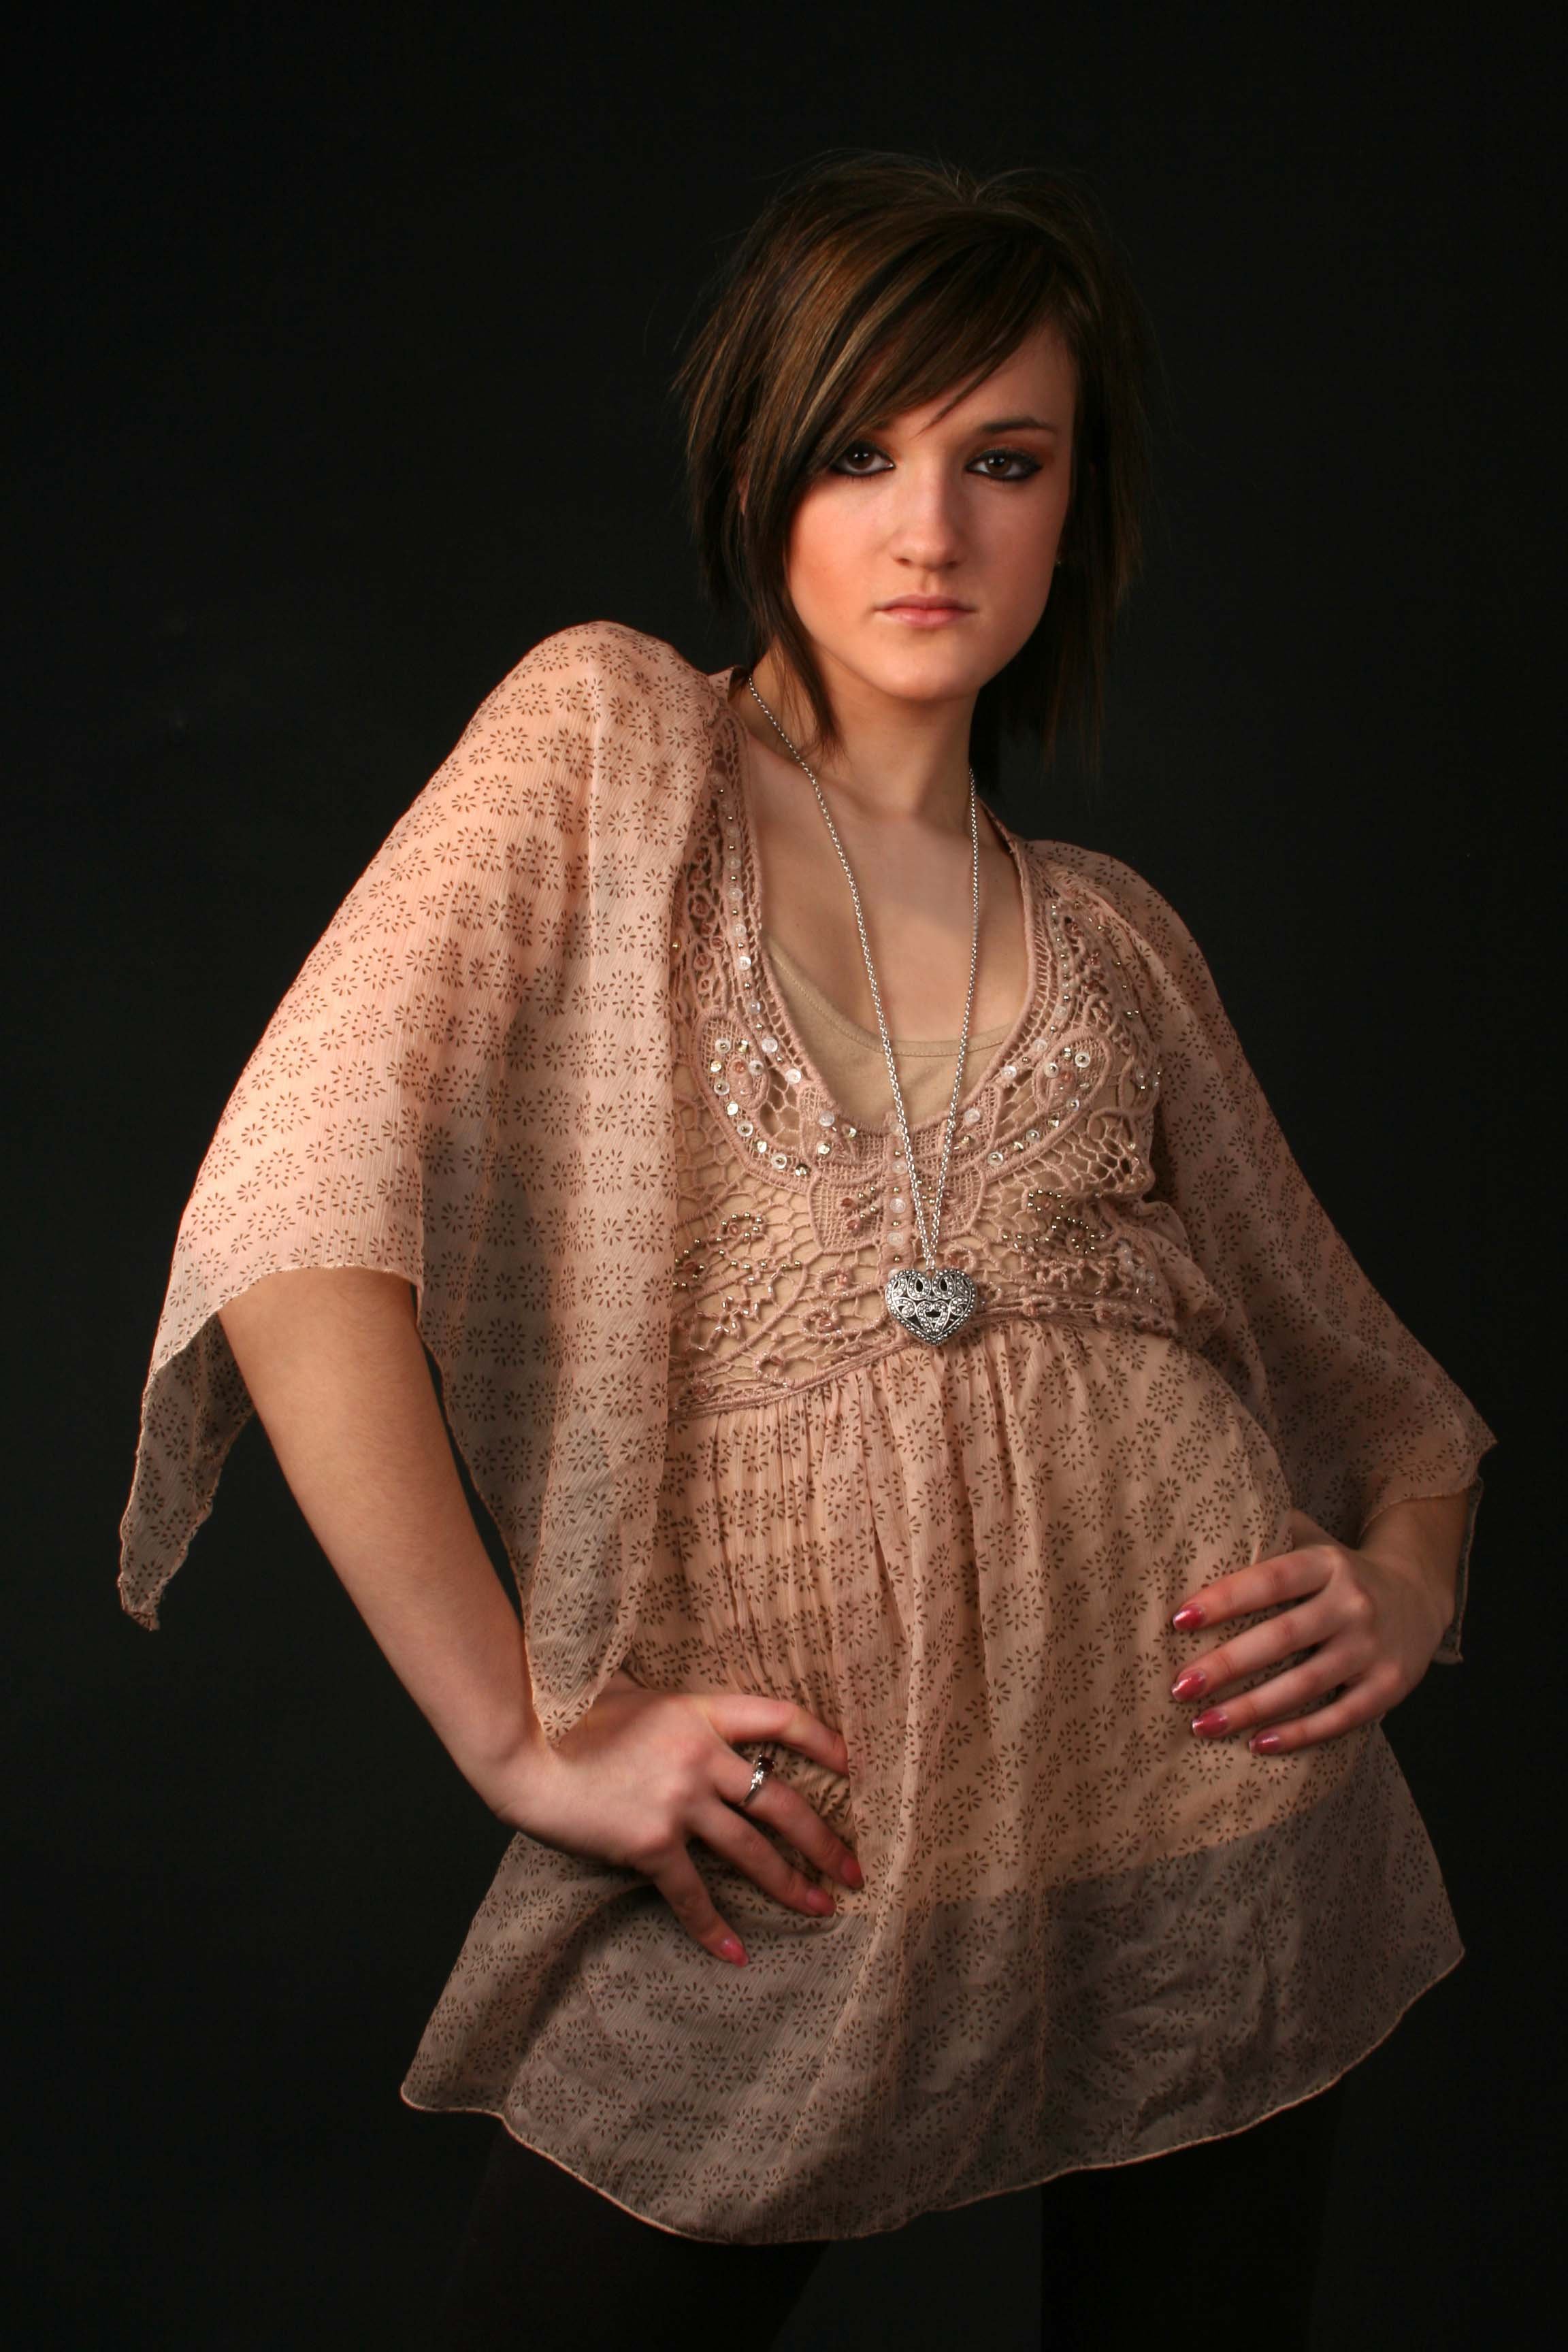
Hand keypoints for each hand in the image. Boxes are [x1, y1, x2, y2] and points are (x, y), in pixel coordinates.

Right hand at [492, 1668, 861, 1967]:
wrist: (523, 1749)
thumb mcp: (625, 1690)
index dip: (825, 1741)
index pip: (782, 1720)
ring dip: (791, 1885)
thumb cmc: (565, 1715)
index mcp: (699, 1712)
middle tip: (856, 1870)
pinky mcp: (650, 1843)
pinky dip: (715, 1928)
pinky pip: (692, 1894)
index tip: (856, 1766)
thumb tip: (665, 1698)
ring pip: (752, 1851)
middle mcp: (700, 1756)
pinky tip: (736, 1954)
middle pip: (783, 1801)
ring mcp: (678, 1801)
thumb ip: (659, 1699)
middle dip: (825, 1840)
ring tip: (822, 1908)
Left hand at [1167, 1506, 1453, 1756]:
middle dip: (1227, 1665)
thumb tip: (1199, 1532)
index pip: (1271, 1580)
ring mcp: (1372, 1647)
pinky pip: (1339, 1716)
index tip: (1179, 1619)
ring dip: (1251, 1708)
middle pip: (1282, 1637)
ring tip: (1204, 1724)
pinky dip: (1298, 1734)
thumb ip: (1268, 1534)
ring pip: (1306, 1684)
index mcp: (1328, 1563)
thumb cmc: (1339, 1572)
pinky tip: (1258, 1744)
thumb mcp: (1313, 1541)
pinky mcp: (1388, 1686)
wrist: (1418, 1594)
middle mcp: (1353, 1603)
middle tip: (1180, 1687)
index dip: (1225, 1599)